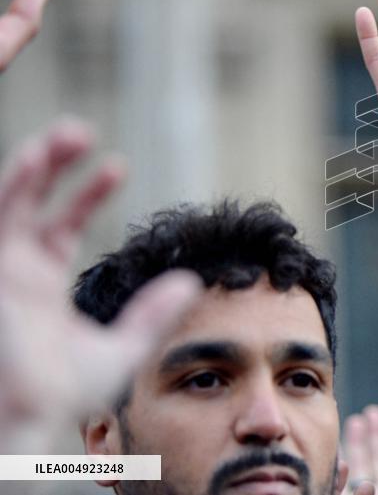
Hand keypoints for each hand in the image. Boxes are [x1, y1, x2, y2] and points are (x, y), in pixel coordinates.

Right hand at [0, 120, 200, 452]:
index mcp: (38, 285)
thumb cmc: (62, 392)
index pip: (60, 225)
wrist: (29, 415)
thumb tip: (191, 282)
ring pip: (10, 200)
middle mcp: (14, 271)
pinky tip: (33, 156)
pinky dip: (13, 185)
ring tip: (66, 133)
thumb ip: (152, 315)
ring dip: (34, 164)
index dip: (85, 194)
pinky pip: (0, 217)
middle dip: (54, 166)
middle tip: (81, 130)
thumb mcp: (120, 348)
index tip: (116, 166)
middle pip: (31, 203)